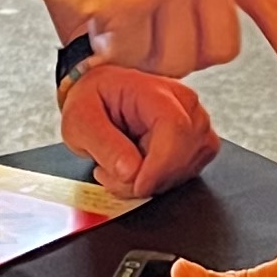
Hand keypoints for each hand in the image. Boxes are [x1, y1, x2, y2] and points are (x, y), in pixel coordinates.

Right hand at [5, 0, 276, 90]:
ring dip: (140, 55)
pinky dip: (109, 52)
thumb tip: (199, 53)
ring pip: (177, 63)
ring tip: (110, 12)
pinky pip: (134, 60)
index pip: (269, 2)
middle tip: (138, 30)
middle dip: (179, 55)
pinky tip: (92, 15)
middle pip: (220, 51)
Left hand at [62, 62, 217, 201]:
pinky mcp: (196, 143)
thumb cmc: (92, 101)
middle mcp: (183, 103)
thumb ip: (103, 145)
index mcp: (154, 91)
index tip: (138, 185)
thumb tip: (130, 172)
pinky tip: (140, 170)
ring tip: (122, 169)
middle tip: (112, 175)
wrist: (101, 97)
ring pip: (188, 167)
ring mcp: (194, 123)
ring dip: (154, 182)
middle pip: (185, 152)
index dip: (161, 163)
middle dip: (150, 178)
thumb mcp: (81, 121)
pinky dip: (161, 182)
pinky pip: (188, 173)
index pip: (175, 126)